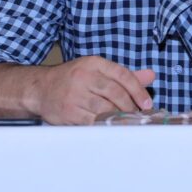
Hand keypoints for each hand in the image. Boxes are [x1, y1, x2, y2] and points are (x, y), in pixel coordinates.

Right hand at [34, 56, 154, 124]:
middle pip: (115, 92)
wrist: (40, 89)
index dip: (138, 90)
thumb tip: (151, 75)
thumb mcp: (96, 71)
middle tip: (138, 116)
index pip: (122, 74)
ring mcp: (75, 94)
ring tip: (127, 122)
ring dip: (120, 117)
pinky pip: (92, 121)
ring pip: (105, 108)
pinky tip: (112, 128)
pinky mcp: (69, 112)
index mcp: (93, 63)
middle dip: (130, 106)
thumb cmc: (73, 80)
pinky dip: (105, 126)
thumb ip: (124, 75)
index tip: (147, 103)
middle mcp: (84, 76)